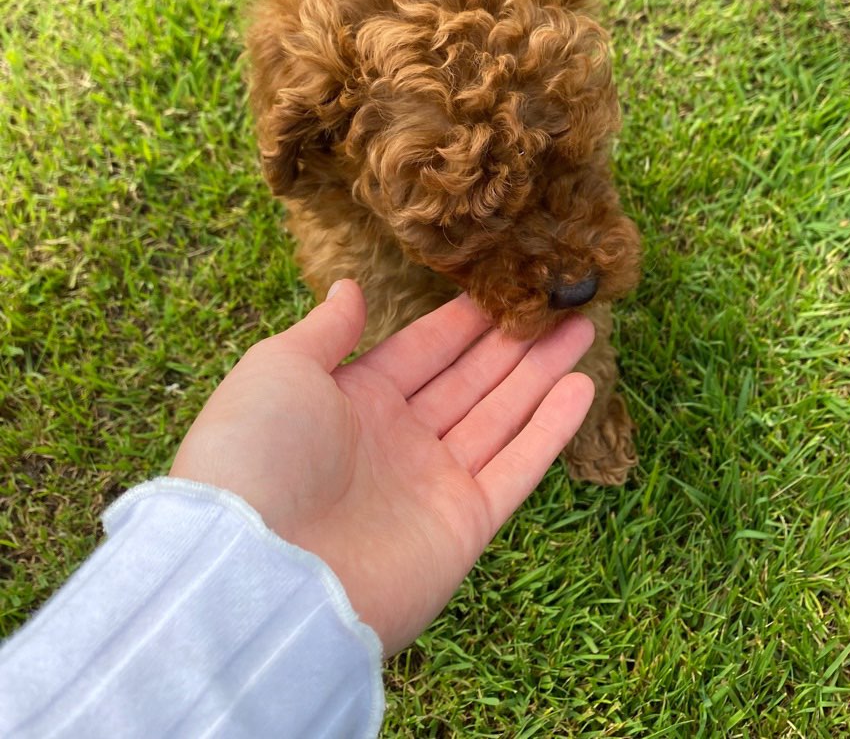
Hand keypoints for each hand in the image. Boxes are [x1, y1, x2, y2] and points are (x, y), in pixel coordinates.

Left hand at [170, 280, 594, 654]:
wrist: (257, 570)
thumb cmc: (257, 453)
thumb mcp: (280, 369)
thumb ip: (325, 330)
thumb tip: (349, 287)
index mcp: (354, 400)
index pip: (423, 349)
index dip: (465, 320)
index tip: (505, 287)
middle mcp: (398, 439)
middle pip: (471, 379)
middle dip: (515, 342)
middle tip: (561, 303)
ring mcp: (433, 483)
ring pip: (502, 415)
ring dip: (543, 373)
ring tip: (585, 329)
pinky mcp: (463, 525)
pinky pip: (516, 467)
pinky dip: (551, 429)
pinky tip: (582, 387)